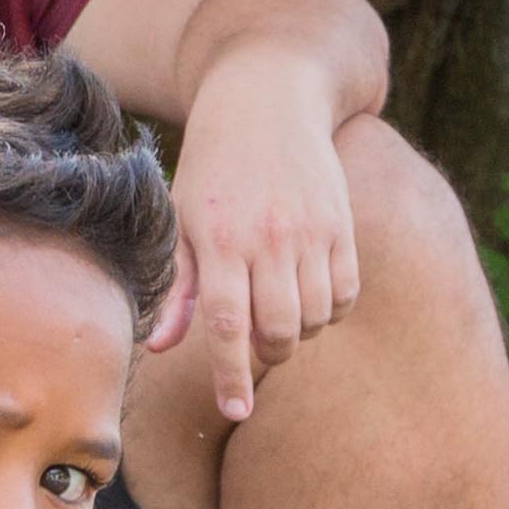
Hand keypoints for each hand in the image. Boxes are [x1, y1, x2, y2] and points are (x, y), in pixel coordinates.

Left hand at [141, 81, 360, 424]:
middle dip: (267, 355)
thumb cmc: (214, 165)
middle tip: (256, 345)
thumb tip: (162, 348)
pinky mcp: (342, 224)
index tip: (236, 411)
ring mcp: (310, 232)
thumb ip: (178, 286)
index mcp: (219, 240)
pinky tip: (311, 292)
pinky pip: (346, 293)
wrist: (268, 97)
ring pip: (315, 318)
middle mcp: (267, 239)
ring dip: (298, 332)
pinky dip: (331, 309)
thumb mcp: (183, 218)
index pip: (226, 326)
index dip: (231, 376)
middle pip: (278, 332)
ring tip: (280, 309)